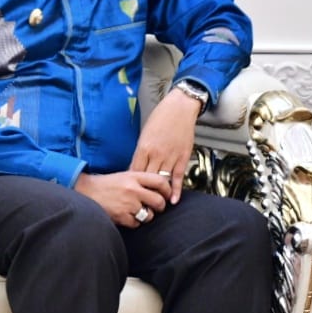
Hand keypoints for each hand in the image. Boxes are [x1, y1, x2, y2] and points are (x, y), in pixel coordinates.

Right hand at [75, 170, 171, 226]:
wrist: (85, 190)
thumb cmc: (107, 184)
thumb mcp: (126, 176)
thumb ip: (142, 181)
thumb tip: (161, 188)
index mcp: (135, 176)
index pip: (161, 182)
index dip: (168, 190)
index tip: (168, 195)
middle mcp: (133, 189)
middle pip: (159, 201)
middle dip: (160, 206)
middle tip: (157, 207)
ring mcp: (127, 203)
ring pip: (149, 215)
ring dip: (147, 216)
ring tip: (139, 212)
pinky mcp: (120, 215)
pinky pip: (136, 223)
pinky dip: (134, 222)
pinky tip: (128, 216)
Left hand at [130, 88, 200, 203]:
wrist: (179, 108)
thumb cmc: (160, 118)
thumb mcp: (145, 134)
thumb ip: (142, 151)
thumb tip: (137, 166)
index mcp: (143, 148)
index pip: (134, 171)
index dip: (132, 183)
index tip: (129, 191)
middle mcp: (156, 154)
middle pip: (146, 178)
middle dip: (142, 191)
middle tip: (140, 202)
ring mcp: (170, 156)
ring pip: (162, 180)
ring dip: (158, 193)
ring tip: (155, 204)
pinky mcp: (182, 157)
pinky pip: (178, 177)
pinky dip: (176, 190)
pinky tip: (173, 200)